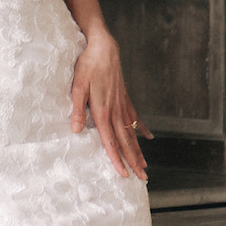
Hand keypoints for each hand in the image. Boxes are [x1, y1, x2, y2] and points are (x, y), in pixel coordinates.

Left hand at [69, 29, 152, 179]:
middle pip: (125, 141)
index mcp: (103, 110)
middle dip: (133, 161)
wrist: (103, 47)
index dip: (116, 158)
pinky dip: (141, 128)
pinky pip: (135, 116)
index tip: (123, 174)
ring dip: (138, 150)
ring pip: (132, 132)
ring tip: (145, 165)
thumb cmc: (88, 65)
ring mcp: (122, 104)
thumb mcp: (77, 86)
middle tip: (142, 178)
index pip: (110, 140)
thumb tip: (77, 130)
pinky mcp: (125, 97)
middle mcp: (115, 110)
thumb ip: (78, 109)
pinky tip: (148, 137)